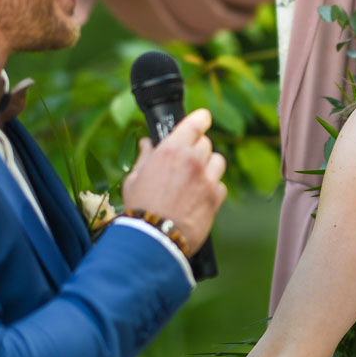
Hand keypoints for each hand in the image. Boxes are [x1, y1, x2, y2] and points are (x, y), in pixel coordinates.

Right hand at [121, 108, 227, 252]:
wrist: (154, 238)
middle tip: (186, 162)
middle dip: (197, 149)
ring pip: (217, 161)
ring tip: (194, 179)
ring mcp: (207, 179)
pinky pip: (220, 184)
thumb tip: (147, 144)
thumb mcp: (135, 178)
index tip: (203, 118)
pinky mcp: (216, 198)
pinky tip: (198, 197)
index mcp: (171, 150)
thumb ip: (146, 157)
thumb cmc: (140, 208)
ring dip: (208, 166)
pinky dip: (212, 188)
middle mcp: (193, 161)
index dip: (201, 118)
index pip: (195, 123)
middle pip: (206, 143)